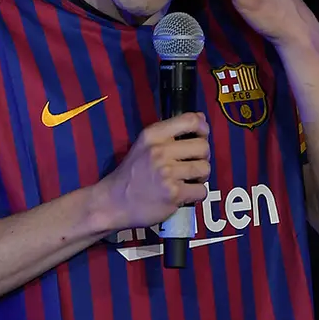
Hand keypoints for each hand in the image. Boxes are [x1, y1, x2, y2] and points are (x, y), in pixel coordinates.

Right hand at [96, 113, 210, 230]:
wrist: (113, 201)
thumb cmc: (132, 173)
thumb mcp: (145, 144)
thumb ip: (172, 131)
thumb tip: (201, 118)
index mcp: (153, 135)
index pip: (190, 120)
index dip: (203, 128)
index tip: (202, 136)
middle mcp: (160, 151)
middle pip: (203, 147)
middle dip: (202, 157)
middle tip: (191, 165)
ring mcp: (167, 173)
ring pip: (205, 168)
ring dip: (200, 177)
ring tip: (186, 180)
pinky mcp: (173, 194)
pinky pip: (202, 190)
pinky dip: (196, 194)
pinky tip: (183, 194)